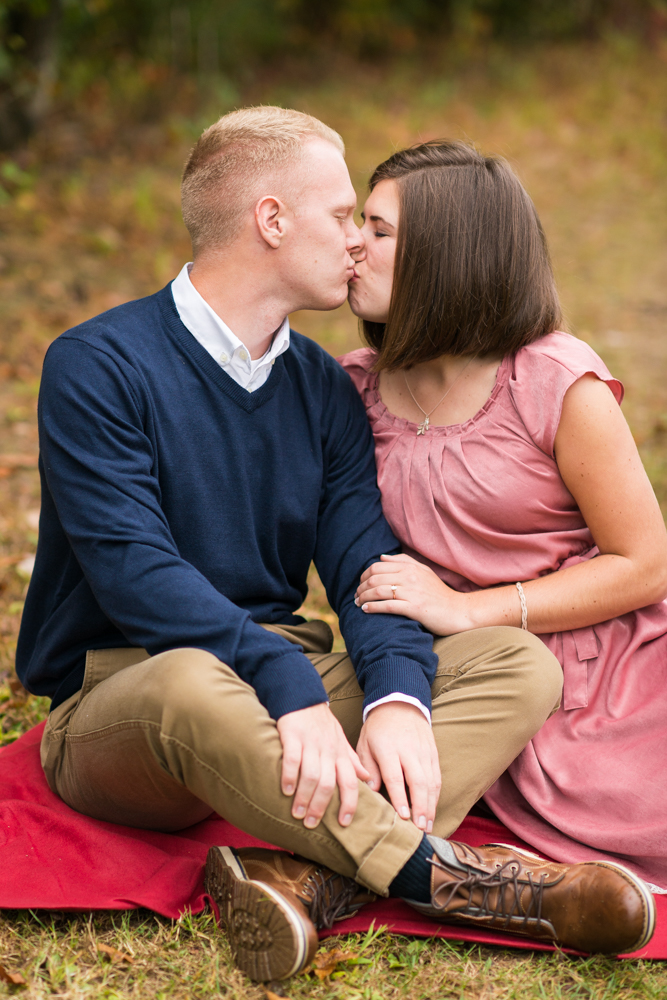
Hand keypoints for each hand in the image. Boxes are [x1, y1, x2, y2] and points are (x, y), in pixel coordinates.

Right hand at [277, 703, 370, 829]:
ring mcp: (310, 743)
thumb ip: (352, 761)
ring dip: (304, 797)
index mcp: (340, 754)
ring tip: (297, 813)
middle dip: (320, 807)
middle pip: (328, 784)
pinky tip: (285, 790)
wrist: (304, 697)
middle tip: (311, 824)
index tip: (343, 823)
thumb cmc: (322, 724)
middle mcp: (328, 751)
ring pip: (311, 775)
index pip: (350, 782)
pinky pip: (292, 759)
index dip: (349, 803)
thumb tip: (367, 779)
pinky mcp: (293, 736)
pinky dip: (289, 776)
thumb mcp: (341, 741)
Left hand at [355, 552, 470, 634]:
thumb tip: (381, 557)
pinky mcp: (415, 608)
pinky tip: (366, 610)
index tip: (360, 585)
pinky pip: (388, 606)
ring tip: (358, 604)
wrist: (459, 611)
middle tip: (356, 596)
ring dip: (363, 598)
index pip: (377, 567)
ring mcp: (412, 592)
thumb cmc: (439, 593)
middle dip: (360, 588)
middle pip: (375, 578)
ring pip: (378, 591)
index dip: (364, 576)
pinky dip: (373, 607)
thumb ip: (403, 562)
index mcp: (410, 568)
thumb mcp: (424, 572)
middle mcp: (410, 577)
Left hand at [357, 702, 440, 832]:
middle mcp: (408, 750)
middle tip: (420, 829)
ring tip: (428, 826)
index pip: (395, 776)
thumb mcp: (364, 743)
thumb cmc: (377, 729)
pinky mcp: (433, 753)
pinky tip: (432, 811)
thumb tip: (372, 791)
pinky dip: (436, 796)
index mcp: (388, 748)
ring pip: (431, 781)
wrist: (400, 704)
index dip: (400, 798)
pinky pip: (437, 777)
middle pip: (418, 781)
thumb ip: (367, 767)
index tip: (403, 817)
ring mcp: (423, 752)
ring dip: (430, 805)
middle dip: (420, 807)